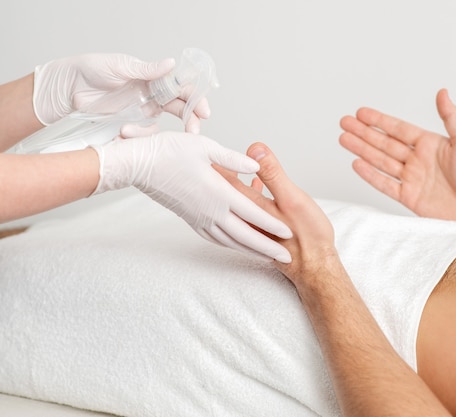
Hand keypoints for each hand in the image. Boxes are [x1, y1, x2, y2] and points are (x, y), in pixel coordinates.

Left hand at [32, 53, 209, 131]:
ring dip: (154, 135)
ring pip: (162, 126)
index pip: (182, 89)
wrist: (68, 88)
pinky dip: (136, 138)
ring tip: (128, 133)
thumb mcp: (120, 66)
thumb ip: (147, 70)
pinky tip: (120, 134)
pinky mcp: (131, 124)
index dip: (196, 99)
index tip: (203, 112)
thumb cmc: (92, 70)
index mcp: (154, 79)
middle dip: (190, 121)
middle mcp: (153, 95)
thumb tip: (171, 65)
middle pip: (180, 109)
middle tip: (193, 133)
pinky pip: (142, 135)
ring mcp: (143, 111)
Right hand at [91, 132, 291, 261]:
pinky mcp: (190, 220)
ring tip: (268, 257)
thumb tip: (257, 167)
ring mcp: (199, 219)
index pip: (253, 213)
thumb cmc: (169, 152)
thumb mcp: (205, 148)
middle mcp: (211, 211)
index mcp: (218, 193)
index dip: (273, 224)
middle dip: (267, 248)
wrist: (137, 166)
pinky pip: (215, 238)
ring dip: (250, 250)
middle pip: (245, 236)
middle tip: (286, 258)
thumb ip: (234, 160)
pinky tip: (237, 245)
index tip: (290, 233)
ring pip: (230, 241)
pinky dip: (230, 244)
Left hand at [219, 142, 338, 284]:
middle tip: (211, 156)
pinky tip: (255, 186)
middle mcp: (246, 217)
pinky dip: (246, 197)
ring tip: (227, 167)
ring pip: (235, 202)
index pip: (226, 181)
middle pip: (226, 192)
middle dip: (220, 175)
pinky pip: (246, 211)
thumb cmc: (308, 233)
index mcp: (251, 206)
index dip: (216, 165)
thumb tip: (255, 149)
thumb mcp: (292, 198)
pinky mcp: (261, 233)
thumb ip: (272, 174)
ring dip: (231, 186)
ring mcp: (252, 226)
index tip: (204, 151)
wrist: (316, 267)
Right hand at [339, 88, 455, 225]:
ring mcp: (412, 179)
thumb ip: (451, 117)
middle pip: (384, 143)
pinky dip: (370, 175)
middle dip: (363, 133)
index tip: (361, 113)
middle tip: (344, 122)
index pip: (398, 129)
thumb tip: (443, 93)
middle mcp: (419, 160)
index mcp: (430, 144)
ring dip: (362, 150)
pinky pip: (385, 184)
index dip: (379, 121)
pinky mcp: (410, 198)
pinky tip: (357, 164)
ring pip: (381, 161)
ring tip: (344, 139)